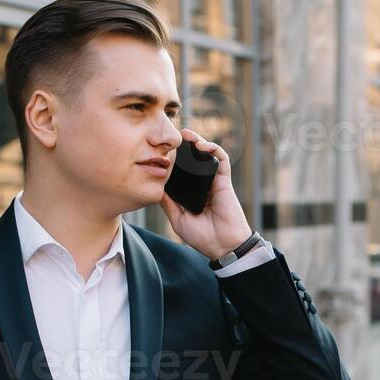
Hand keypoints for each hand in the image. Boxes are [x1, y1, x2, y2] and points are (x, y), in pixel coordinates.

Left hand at [159, 128, 253, 258]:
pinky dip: (213, 148)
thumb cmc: (202, 237)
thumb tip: (155, 186)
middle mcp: (202, 185)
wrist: (222, 245)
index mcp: (191, 194)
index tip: (161, 151)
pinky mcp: (224, 180)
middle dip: (185, 146)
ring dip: (198, 141)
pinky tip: (201, 145)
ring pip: (207, 155)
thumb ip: (167, 202)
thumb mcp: (177, 219)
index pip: (181, 172)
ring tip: (187, 134)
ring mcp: (213, 182)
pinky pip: (221, 159)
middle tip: (173, 136)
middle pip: (193, 160)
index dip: (173, 160)